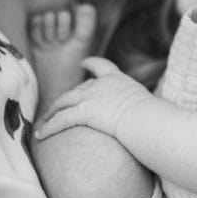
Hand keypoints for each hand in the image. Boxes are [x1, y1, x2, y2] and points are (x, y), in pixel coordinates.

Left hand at [34, 57, 151, 139]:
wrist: (144, 118)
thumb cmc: (151, 114)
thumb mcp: (147, 101)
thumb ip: (142, 103)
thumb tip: (155, 112)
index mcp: (117, 78)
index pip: (101, 65)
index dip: (90, 63)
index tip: (83, 62)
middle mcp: (101, 84)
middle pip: (78, 87)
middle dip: (67, 97)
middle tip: (59, 105)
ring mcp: (91, 97)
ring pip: (64, 102)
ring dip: (52, 111)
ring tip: (45, 120)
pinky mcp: (83, 112)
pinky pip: (61, 120)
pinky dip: (50, 127)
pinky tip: (41, 135)